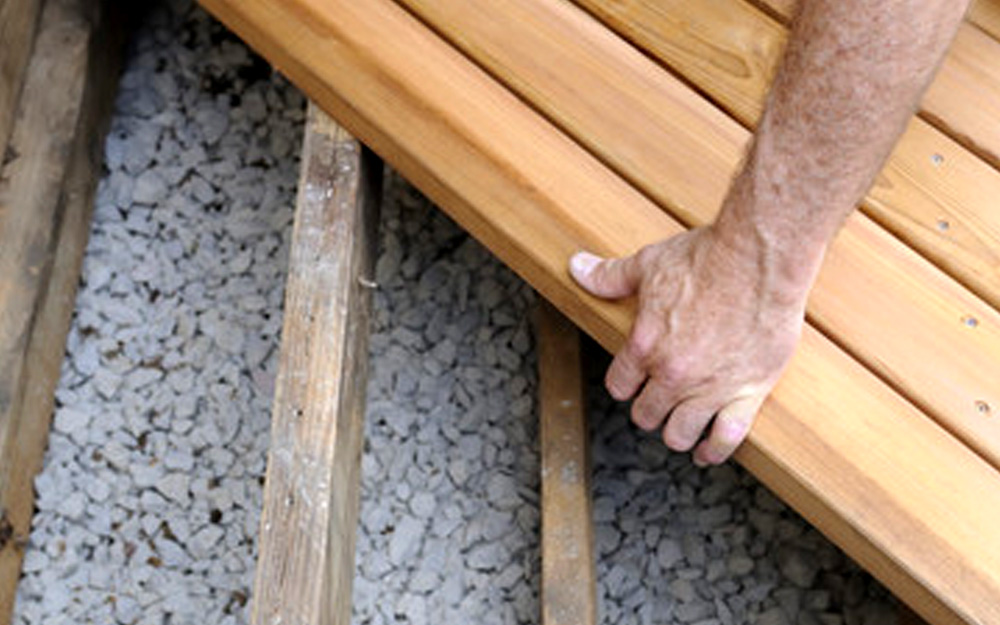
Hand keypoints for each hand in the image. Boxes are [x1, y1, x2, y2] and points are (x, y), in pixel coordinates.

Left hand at [569, 226, 808, 465]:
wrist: (758, 259)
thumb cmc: (705, 258)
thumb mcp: (648, 264)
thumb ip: (610, 276)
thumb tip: (577, 267)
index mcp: (643, 346)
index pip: (620, 386)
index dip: (626, 384)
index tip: (634, 381)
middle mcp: (672, 374)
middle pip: (647, 414)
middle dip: (650, 409)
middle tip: (659, 401)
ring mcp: (709, 388)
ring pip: (680, 433)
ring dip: (677, 432)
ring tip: (681, 426)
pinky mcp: (747, 392)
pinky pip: (726, 437)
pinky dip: (714, 450)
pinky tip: (707, 451)